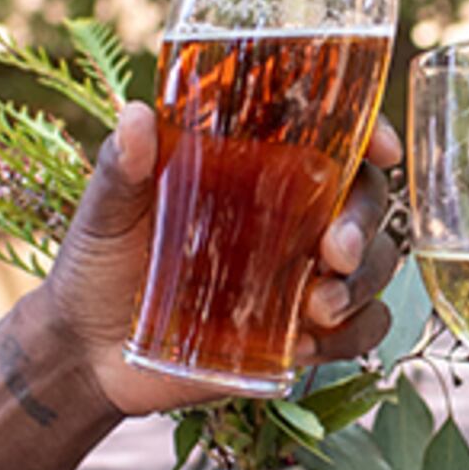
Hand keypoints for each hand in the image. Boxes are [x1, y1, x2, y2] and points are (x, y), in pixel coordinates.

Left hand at [38, 100, 404, 417]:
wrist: (86, 352)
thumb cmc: (96, 264)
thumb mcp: (105, 211)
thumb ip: (121, 168)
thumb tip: (138, 117)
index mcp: (255, 171)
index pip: (334, 140)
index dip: (371, 136)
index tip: (382, 149)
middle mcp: (290, 217)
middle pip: (367, 203)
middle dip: (365, 224)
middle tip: (335, 252)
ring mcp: (299, 275)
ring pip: (376, 266)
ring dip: (366, 285)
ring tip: (318, 308)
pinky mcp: (299, 332)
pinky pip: (361, 330)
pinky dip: (354, 335)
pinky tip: (311, 342)